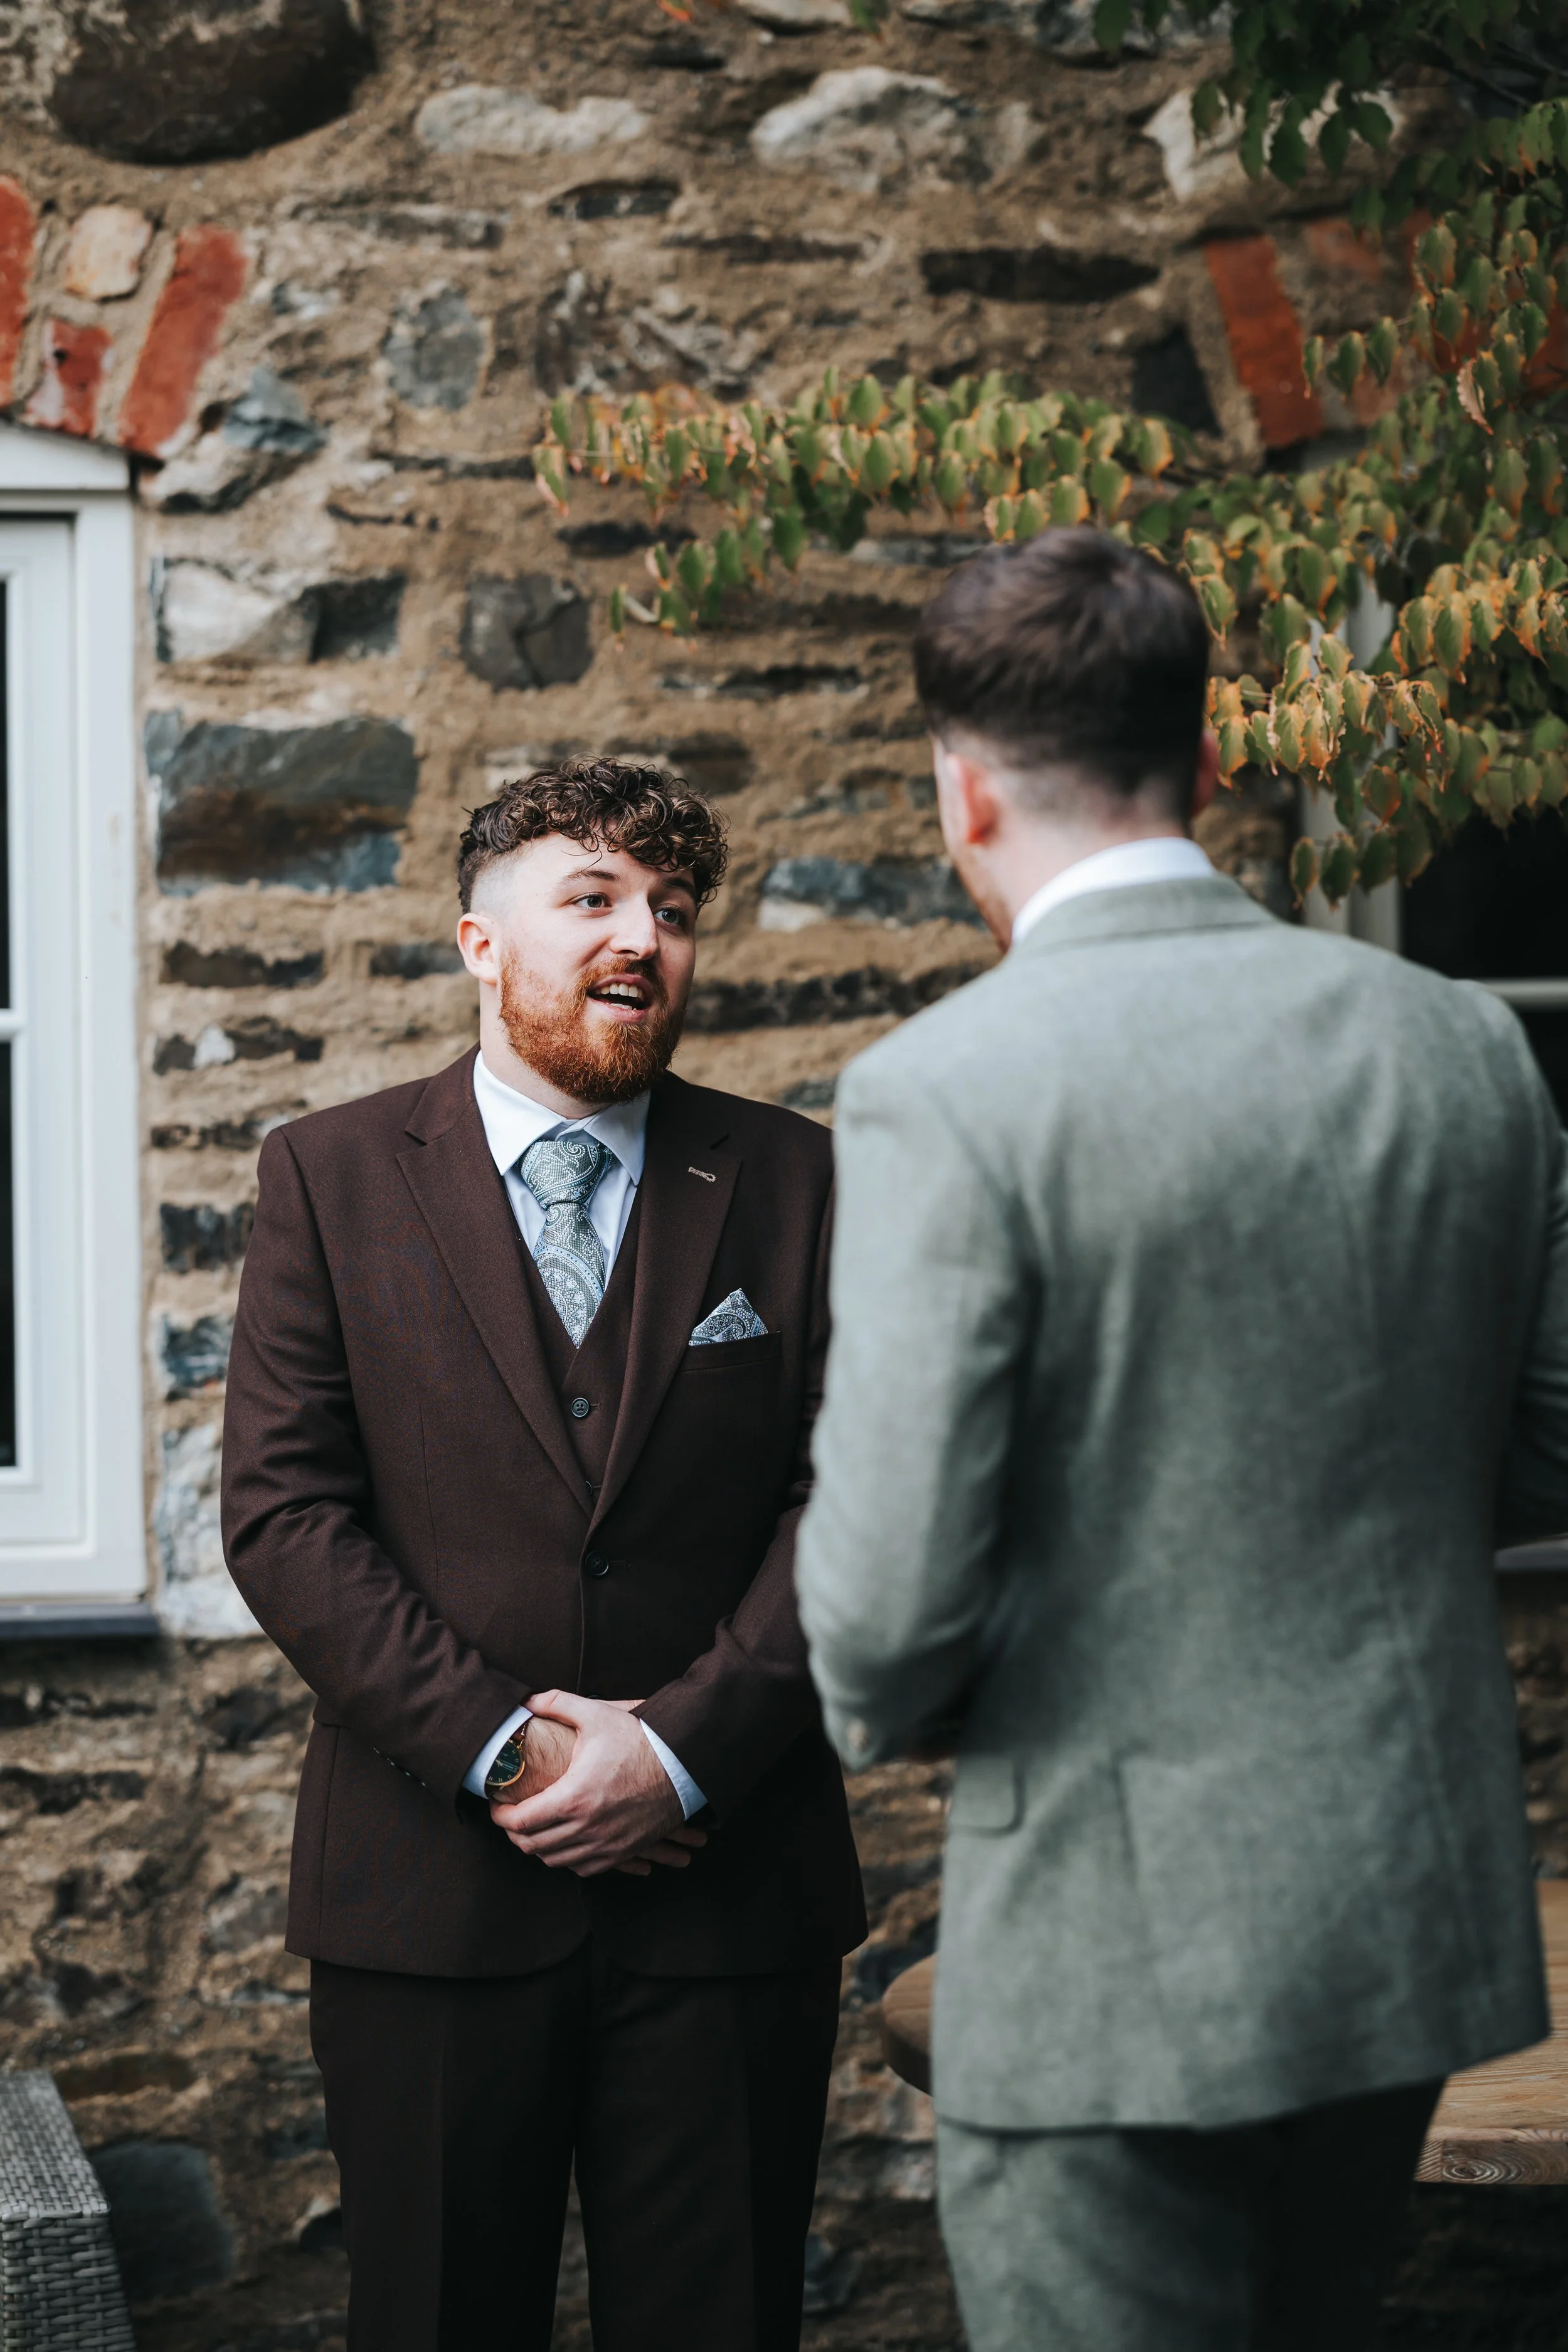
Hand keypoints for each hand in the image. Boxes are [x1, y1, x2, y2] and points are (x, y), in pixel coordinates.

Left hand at [489, 1690, 706, 1878]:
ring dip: (538, 1847)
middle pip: (532, 1846)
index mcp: (572, 1798)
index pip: (520, 1821)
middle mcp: (586, 1828)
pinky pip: (583, 1868)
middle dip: (514, 1832)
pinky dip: (567, 1859)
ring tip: (534, 1829)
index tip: (497, 1805)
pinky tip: (565, 1842)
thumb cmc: (641, 1741)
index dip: (500, 1816)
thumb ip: (557, 1704)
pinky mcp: (622, 1852)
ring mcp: (605, 1844)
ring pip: (555, 1860)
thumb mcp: (597, 1715)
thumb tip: (527, 1700)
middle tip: (511, 1816)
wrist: (684, 1767)